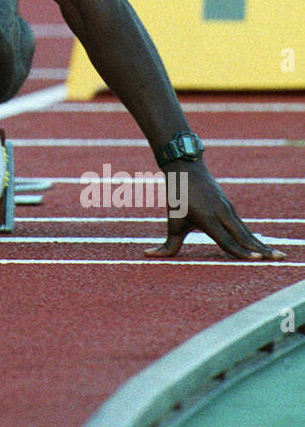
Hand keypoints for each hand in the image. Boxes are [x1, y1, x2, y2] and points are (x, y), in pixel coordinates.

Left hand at [146, 160, 283, 260]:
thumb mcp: (172, 221)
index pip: (227, 240)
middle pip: (244, 236)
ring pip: (246, 231)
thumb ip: (166, 244)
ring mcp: (228, 210)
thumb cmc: (177, 196)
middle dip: (262, 249)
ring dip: (262, 244)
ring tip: (278, 255)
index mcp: (208, 219)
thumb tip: (147, 255)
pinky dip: (254, 237)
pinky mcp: (230, 208)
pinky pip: (243, 226)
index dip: (241, 252)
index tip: (256, 259)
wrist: (186, 167)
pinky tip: (263, 246)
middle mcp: (222, 214)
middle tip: (279, 259)